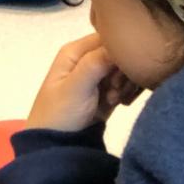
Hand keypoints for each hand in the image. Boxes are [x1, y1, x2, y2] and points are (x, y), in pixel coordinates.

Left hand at [27, 34, 141, 134]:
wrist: (57, 146)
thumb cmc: (61, 113)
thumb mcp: (76, 87)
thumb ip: (96, 63)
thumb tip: (120, 42)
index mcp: (75, 51)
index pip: (107, 36)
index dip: (119, 51)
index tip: (118, 70)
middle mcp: (87, 58)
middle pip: (119, 53)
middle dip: (123, 71)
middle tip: (114, 89)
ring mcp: (97, 75)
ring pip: (125, 69)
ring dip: (124, 84)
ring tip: (112, 99)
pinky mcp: (106, 90)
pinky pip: (125, 83)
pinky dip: (125, 92)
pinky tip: (118, 104)